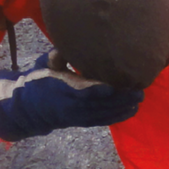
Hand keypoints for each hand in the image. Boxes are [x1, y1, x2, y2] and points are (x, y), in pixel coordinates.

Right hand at [0, 52, 142, 141]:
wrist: (29, 109)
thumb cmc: (38, 81)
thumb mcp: (43, 66)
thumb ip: (56, 57)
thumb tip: (63, 46)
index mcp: (62, 89)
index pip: (83, 91)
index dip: (99, 90)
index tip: (114, 86)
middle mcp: (72, 105)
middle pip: (99, 104)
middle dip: (120, 100)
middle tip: (139, 92)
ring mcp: (78, 116)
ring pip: (103, 114)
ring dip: (122, 108)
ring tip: (139, 100)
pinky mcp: (82, 122)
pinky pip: (102, 121)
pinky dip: (117, 117)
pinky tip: (131, 111)